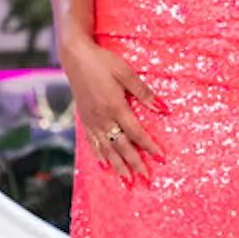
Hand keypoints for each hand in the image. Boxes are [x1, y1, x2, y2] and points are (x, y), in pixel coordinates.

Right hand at [62, 37, 164, 181]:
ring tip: (127, 180)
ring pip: (106, 149)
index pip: (136, 132)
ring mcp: (92, 120)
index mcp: (115, 106)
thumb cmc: (103, 61)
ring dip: (118, 165)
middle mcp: (103, 118)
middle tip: (146, 179)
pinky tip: (104, 165)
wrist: (75, 57)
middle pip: (122, 146)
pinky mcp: (84, 118)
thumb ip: (144, 93)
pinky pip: (92, 142)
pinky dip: (99, 155)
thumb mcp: (126, 73)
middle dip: (135, 163)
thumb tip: (163, 109)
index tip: (160, 158)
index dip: (149, 146)